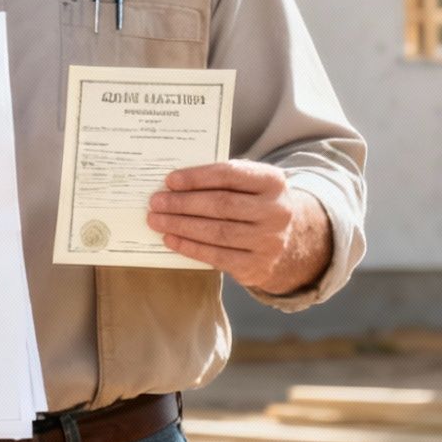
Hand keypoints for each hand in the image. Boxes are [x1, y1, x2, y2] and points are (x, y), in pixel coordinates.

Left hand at [146, 161, 330, 294]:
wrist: (285, 239)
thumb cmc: (253, 203)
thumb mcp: (248, 184)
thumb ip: (221, 180)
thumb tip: (174, 184)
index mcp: (273, 181)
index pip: (230, 175)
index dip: (197, 177)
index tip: (170, 180)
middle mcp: (277, 211)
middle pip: (221, 205)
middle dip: (183, 203)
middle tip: (156, 202)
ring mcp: (269, 241)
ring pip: (217, 232)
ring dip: (181, 226)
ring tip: (156, 220)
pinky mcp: (257, 266)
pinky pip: (217, 256)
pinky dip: (190, 247)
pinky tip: (170, 239)